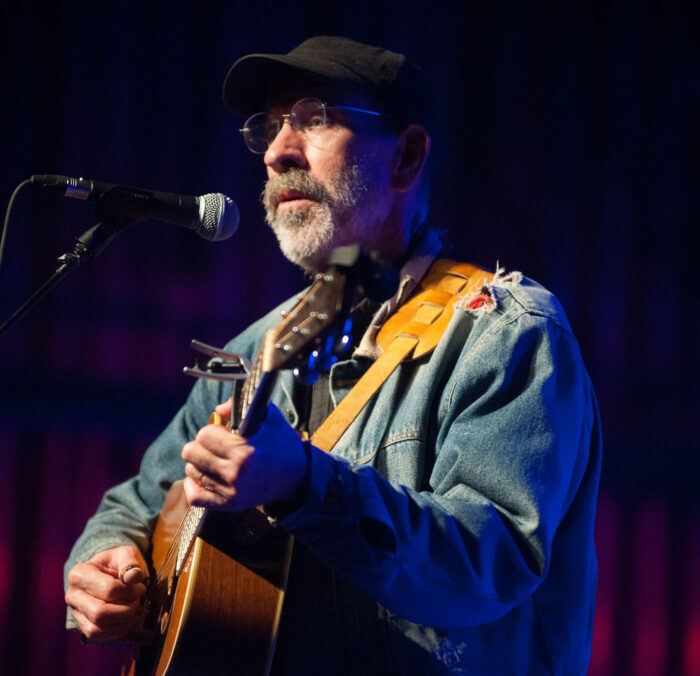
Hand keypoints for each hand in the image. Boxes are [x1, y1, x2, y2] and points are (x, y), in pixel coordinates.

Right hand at [65, 545, 151, 642]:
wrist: (107, 572)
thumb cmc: (116, 562)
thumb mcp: (125, 553)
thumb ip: (130, 562)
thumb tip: (133, 577)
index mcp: (79, 574)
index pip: (109, 590)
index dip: (130, 592)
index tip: (141, 587)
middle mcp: (73, 596)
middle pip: (100, 614)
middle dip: (126, 611)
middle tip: (138, 602)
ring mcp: (76, 613)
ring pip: (97, 629)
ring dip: (123, 624)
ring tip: (136, 612)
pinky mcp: (84, 626)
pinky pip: (99, 637)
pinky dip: (119, 632)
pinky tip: (132, 622)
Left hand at [182, 402, 308, 511]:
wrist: (296, 477)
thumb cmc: (282, 444)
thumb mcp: (269, 418)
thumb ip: (241, 408)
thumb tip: (218, 409)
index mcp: (244, 450)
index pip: (204, 435)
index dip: (211, 430)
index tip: (221, 432)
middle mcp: (235, 472)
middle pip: (191, 452)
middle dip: (201, 445)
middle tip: (214, 445)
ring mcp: (231, 491)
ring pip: (191, 471)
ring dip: (199, 463)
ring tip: (213, 459)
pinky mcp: (228, 505)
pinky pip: (194, 496)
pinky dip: (193, 485)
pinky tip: (203, 476)